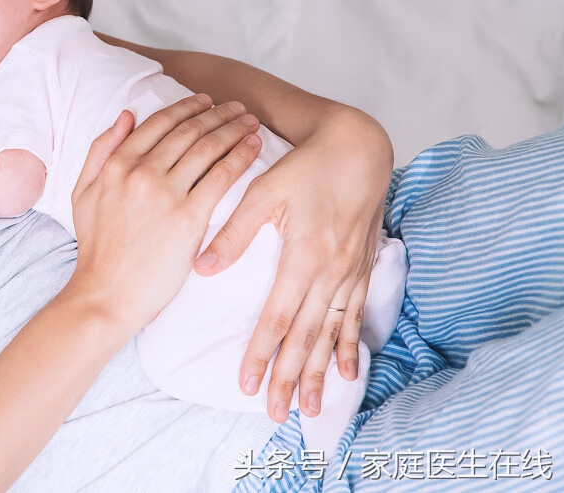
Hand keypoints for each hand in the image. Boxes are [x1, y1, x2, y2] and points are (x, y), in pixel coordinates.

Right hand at [65, 94, 262, 336]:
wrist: (106, 294)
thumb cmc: (96, 248)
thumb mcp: (82, 192)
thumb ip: (100, 150)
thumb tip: (126, 115)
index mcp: (116, 164)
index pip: (159, 122)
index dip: (187, 106)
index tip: (206, 100)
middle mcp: (140, 172)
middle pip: (188, 130)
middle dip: (217, 113)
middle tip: (237, 106)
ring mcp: (165, 193)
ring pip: (208, 147)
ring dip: (233, 128)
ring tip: (251, 121)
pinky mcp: (189, 218)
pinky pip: (222, 176)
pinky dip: (241, 156)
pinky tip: (254, 147)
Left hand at [193, 108, 390, 421]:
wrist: (358, 150)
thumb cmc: (306, 167)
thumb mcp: (265, 191)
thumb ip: (234, 232)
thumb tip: (202, 267)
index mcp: (304, 256)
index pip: (277, 317)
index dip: (261, 353)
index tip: (246, 383)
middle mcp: (330, 273)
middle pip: (305, 336)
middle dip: (290, 377)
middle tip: (275, 412)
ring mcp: (350, 274)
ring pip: (331, 334)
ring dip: (320, 372)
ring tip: (311, 407)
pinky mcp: (361, 269)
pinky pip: (355, 317)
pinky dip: (350, 347)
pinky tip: (349, 373)